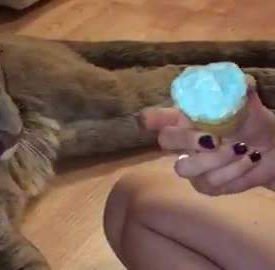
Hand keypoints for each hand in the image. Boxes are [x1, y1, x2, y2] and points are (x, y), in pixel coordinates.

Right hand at [141, 88, 274, 194]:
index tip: (146, 119)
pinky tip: (249, 160)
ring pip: (186, 167)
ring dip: (217, 158)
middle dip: (186, 140)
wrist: (272, 152)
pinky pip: (211, 181)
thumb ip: (241, 93)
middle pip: (164, 141)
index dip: (149, 118)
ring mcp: (190, 165)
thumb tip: (243, 82)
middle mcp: (181, 141)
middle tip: (211, 139)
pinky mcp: (203, 185)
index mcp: (185, 118)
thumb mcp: (249, 106)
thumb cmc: (253, 124)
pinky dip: (235, 170)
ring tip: (242, 148)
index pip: (157, 117)